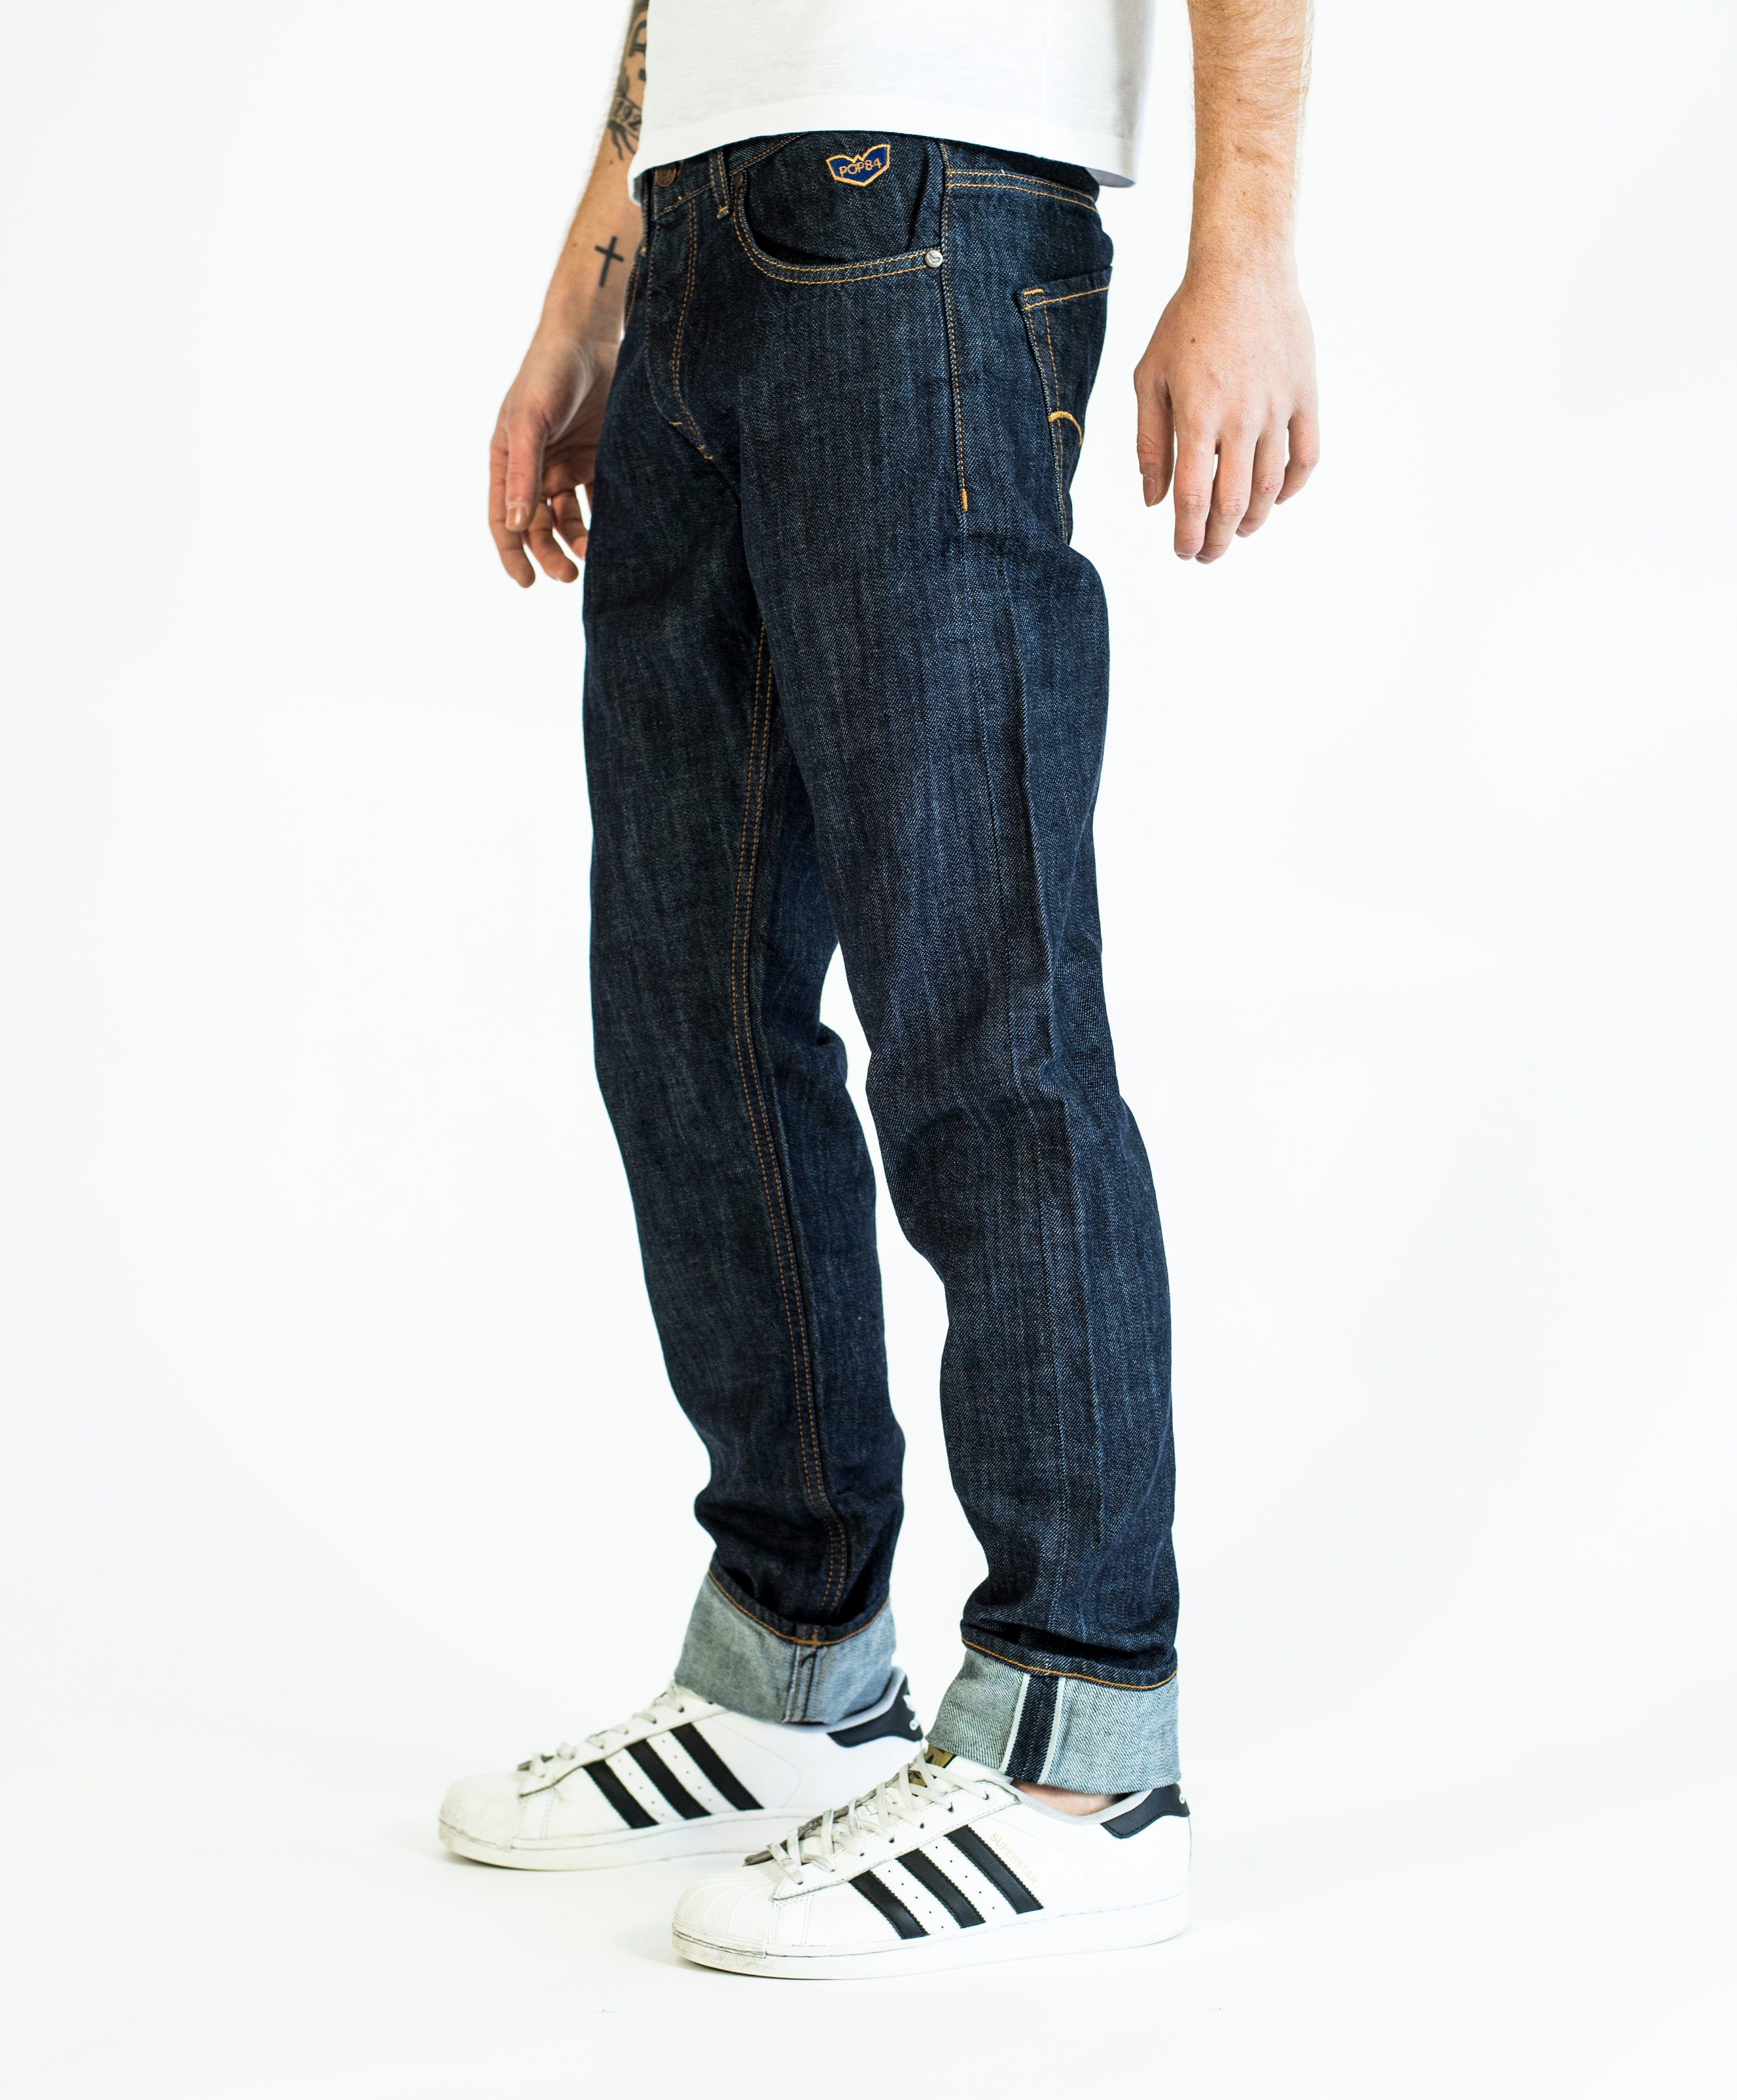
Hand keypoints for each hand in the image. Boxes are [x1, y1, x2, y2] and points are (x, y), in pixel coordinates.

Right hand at [488, 331, 617, 585]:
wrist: (589, 339)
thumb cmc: (547, 373)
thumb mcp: (529, 422)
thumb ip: (524, 473)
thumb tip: (518, 524)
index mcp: (508, 461)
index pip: (504, 519)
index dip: (512, 553)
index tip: (527, 582)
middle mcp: (536, 469)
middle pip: (538, 526)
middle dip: (549, 554)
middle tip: (569, 576)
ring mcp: (567, 465)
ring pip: (569, 519)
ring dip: (578, 542)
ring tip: (595, 555)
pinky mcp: (597, 460)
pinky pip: (598, 500)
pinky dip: (604, 520)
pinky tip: (616, 533)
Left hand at [1133, 264, 1318, 561]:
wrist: (1243, 269)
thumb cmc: (1187, 322)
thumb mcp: (1149, 377)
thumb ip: (1149, 442)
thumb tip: (1153, 500)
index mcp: (1196, 416)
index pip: (1192, 498)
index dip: (1187, 535)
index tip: (1183, 552)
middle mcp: (1239, 418)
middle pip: (1232, 503)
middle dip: (1217, 539)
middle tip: (1207, 554)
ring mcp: (1277, 407)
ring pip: (1271, 487)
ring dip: (1254, 520)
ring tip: (1238, 532)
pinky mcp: (1305, 395)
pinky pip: (1307, 456)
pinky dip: (1294, 487)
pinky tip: (1278, 499)